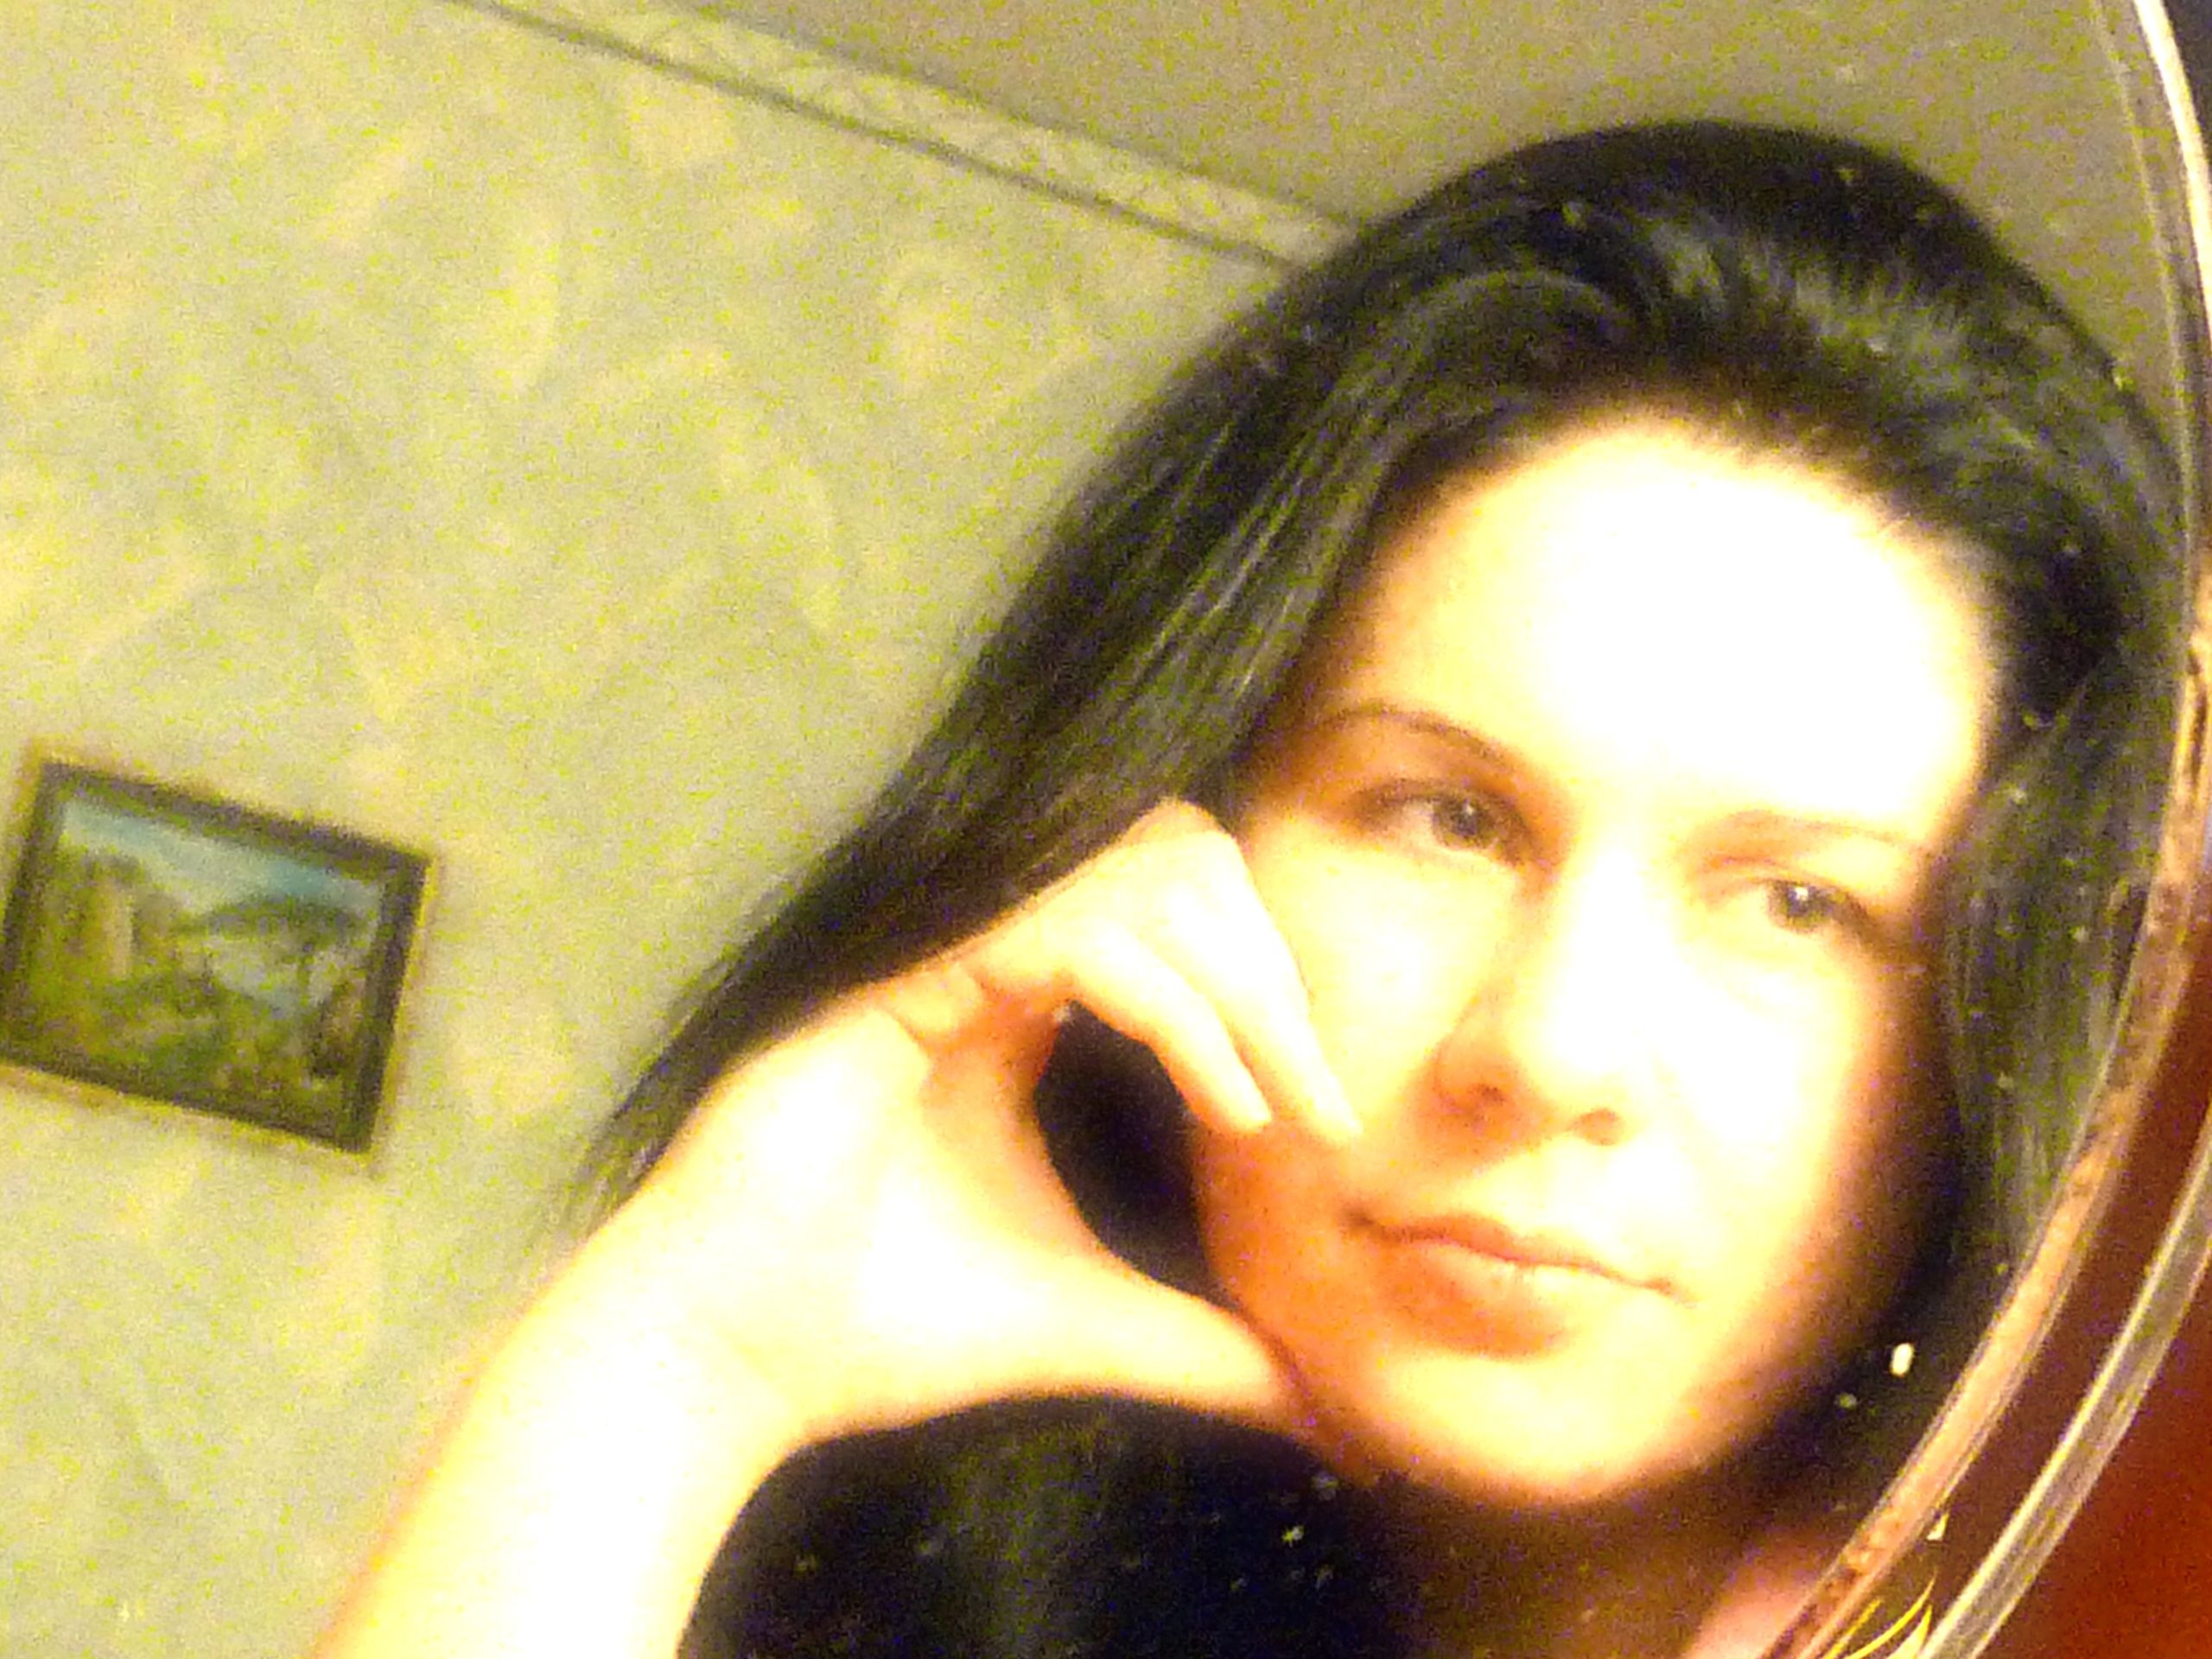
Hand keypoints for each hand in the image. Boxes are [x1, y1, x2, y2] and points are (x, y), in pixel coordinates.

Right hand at [602, 800, 1355, 1454]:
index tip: (1327, 1123)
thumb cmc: (887, 1330)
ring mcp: (949, 960)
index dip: (1274, 991)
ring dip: (1234, 979)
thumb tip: (1327, 1408)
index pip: (1185, 916)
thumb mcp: (1091, 1325)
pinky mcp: (908, 985)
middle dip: (1272, 970)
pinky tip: (1219, 1100)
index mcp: (1030, 1008)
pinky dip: (1170, 1005)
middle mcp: (995, 961)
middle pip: (1179, 864)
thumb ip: (1207, 1343)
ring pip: (1138, 874)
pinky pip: (1074, 935)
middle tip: (1318, 1101)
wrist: (734, 1364)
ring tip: (1269, 1104)